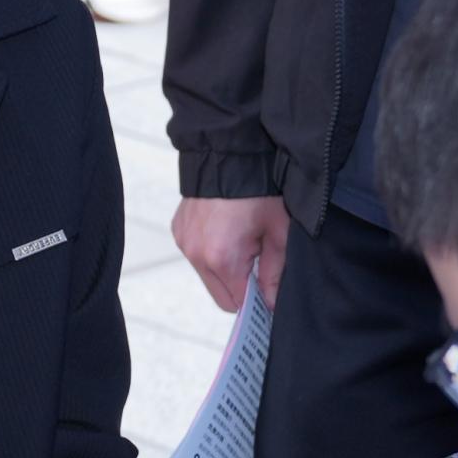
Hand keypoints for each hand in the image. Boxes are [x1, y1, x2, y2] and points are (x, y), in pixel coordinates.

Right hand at [174, 194, 290, 314]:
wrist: (230, 152)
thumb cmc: (259, 190)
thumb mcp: (278, 232)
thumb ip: (275, 274)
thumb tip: (271, 304)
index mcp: (222, 259)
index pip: (238, 305)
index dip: (257, 302)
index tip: (269, 293)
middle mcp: (196, 254)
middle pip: (221, 296)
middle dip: (241, 288)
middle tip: (259, 263)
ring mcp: (184, 241)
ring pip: (208, 276)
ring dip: (226, 269)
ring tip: (244, 241)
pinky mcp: (178, 229)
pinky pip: (197, 254)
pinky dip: (212, 251)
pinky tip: (227, 230)